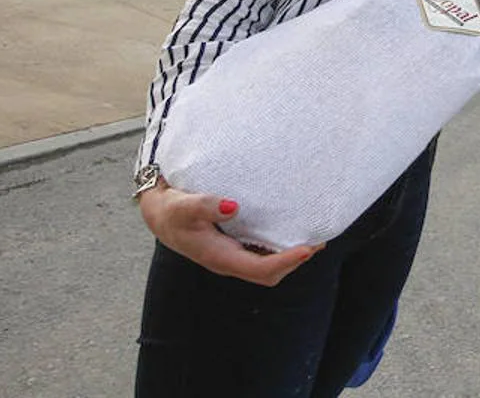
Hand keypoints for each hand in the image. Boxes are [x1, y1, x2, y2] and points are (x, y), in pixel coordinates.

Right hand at [137, 180, 322, 286]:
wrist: (160, 215)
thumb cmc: (172, 210)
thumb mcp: (182, 205)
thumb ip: (205, 205)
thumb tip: (233, 206)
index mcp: (219, 257)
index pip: (260, 269)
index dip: (286, 262)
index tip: (308, 248)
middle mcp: (228, 262)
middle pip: (269, 274)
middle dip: (294, 262)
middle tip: (319, 241)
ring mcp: (232, 257)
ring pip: (267, 268)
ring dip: (290, 257)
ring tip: (313, 239)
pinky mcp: (234, 249)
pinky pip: (262, 256)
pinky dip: (280, 249)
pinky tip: (291, 233)